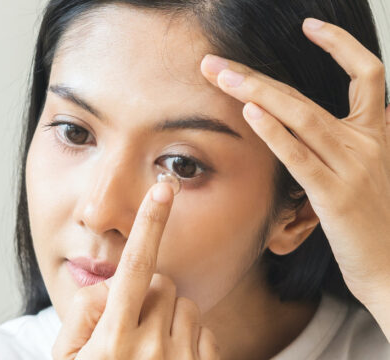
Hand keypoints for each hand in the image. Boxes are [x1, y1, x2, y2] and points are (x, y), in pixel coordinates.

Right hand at [52, 182, 219, 359]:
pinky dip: (189, 339)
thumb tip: (109, 283)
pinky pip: (206, 332)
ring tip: (149, 347)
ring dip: (169, 316)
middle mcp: (150, 348)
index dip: (150, 223)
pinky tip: (169, 357)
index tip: (163, 191)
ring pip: (186, 306)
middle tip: (130, 326)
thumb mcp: (67, 356)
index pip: (134, 265)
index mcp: (113, 338)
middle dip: (147, 293)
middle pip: (162, 283)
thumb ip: (82, 313)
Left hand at [200, 17, 389, 337]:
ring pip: (301, 117)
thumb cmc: (376, 224)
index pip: (367, 75)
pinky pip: (300, 157)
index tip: (310, 25)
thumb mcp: (372, 173)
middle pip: (306, 95)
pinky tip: (249, 113)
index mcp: (377, 135)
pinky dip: (274, 133)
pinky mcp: (335, 197)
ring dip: (255, 93)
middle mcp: (366, 144)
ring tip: (220, 77)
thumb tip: (337, 122)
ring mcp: (352, 168)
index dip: (341, 44)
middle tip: (216, 61)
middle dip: (256, 76)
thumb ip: (357, 143)